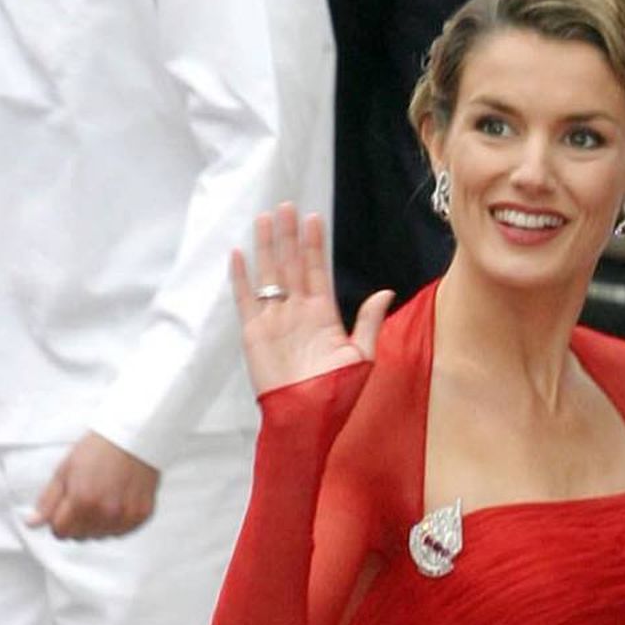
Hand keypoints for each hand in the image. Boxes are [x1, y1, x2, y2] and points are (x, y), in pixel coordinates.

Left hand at [29, 434, 158, 540]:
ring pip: (101, 536)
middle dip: (78, 522)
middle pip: (80, 537)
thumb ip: (48, 501)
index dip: (59, 521)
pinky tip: (117, 501)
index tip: (64, 509)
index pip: (60, 532)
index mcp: (82, 501)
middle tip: (86, 498)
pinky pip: (121, 532)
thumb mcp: (64, 471)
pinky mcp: (140, 516)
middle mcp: (104, 513)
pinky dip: (116, 522)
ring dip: (97, 523)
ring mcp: (124, 517)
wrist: (132, 438)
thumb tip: (33, 523)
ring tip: (103, 497)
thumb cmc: (98, 450)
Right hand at [230, 202, 391, 396]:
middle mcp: (297, 313)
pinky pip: (245, 299)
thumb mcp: (361, 356)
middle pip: (292, 265)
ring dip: (267, 246)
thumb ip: (369, 322)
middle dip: (289, 236)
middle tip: (288, 205)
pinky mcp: (254, 332)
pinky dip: (241, 278)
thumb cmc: (335, 395)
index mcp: (322, 315)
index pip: (317, 271)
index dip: (314, 245)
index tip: (314, 218)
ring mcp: (274, 320)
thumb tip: (385, 292)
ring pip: (269, 274)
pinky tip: (239, 253)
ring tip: (266, 218)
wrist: (306, 419)